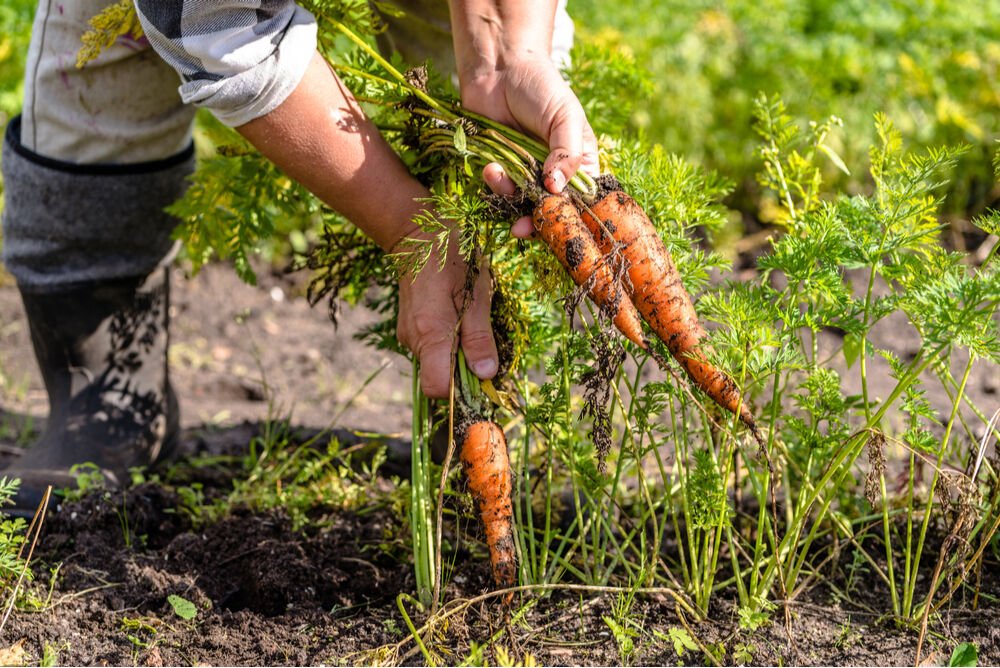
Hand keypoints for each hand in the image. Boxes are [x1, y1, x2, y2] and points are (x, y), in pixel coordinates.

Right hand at [395, 227, 497, 398]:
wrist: (418, 234)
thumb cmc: (453, 259)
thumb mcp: (477, 296)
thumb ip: (479, 338)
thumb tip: (486, 374)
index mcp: (429, 335)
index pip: (437, 388)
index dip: (460, 389)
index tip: (480, 372)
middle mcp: (412, 340)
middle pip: (439, 376)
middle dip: (463, 367)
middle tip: (480, 334)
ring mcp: (407, 333)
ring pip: (436, 360)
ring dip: (456, 350)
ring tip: (468, 316)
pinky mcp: (408, 326)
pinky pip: (430, 346)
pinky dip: (446, 339)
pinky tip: (455, 313)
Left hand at [461, 54, 598, 237]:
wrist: (499, 69)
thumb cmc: (541, 86)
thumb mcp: (565, 116)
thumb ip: (567, 153)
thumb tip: (557, 189)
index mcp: (581, 163)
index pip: (582, 201)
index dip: (572, 217)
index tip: (558, 224)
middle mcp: (556, 174)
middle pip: (552, 211)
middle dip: (536, 221)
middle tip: (522, 227)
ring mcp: (528, 174)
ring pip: (523, 205)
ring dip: (509, 198)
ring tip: (498, 174)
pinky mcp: (503, 171)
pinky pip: (501, 192)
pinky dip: (495, 185)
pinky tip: (491, 167)